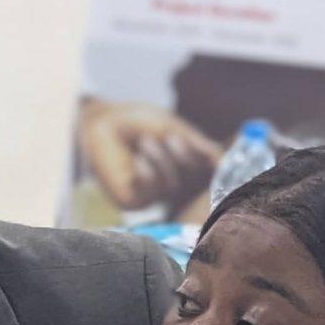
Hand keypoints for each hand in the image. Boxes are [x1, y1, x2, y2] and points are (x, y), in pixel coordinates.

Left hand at [78, 99, 220, 210]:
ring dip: (160, 160)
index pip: (203, 170)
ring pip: (171, 185)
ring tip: (144, 143)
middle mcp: (166, 181)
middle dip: (182, 155)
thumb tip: (222, 159)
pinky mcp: (131, 201)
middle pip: (190, 178)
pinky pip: (150, 192)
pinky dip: (146, 173)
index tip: (212, 153)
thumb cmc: (135, 123)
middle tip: (169, 137)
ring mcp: (149, 194)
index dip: (208, 162)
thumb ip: (196, 144)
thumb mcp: (172, 128)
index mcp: (178, 163)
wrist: (101, 123)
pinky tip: (134, 161)